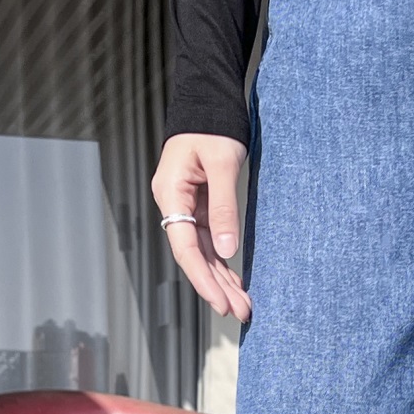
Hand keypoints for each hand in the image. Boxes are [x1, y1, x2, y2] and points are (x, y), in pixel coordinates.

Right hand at [152, 133, 252, 324]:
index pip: (184, 247)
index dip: (203, 279)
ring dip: (221, 279)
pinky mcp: (198, 204)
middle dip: (216, 286)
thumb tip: (226, 250)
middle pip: (193, 255)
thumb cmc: (214, 125)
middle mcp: (173, 204)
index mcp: (171, 194)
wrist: (208, 100)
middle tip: (241, 313)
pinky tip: (236, 282)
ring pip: (202, 251)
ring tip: (242, 305)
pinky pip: (209, 239)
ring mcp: (185, 205)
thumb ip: (223, 207)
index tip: (221, 303)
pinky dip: (222, 261)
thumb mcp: (223, 164)